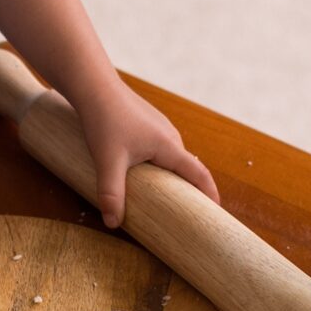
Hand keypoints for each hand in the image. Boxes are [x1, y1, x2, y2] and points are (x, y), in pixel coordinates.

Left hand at [72, 75, 218, 227]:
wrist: (94, 87)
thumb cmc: (104, 120)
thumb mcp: (107, 161)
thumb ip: (111, 193)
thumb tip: (114, 224)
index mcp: (168, 145)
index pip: (198, 173)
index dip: (209, 193)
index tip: (217, 211)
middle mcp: (170, 136)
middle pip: (186, 168)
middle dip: (191, 190)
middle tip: (189, 214)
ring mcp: (159, 129)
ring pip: (172, 159)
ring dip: (174, 178)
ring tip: (168, 200)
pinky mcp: (147, 125)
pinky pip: (161, 151)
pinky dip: (161, 167)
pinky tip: (147, 176)